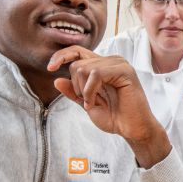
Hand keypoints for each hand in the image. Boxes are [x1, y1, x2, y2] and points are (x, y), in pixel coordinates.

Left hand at [48, 47, 171, 167]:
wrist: (132, 130)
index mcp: (102, 66)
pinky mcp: (125, 71)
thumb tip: (56, 80)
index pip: (77, 51)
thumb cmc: (115, 118)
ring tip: (93, 103)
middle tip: (87, 101)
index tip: (50, 68)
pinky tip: (94, 102)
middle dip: (76, 85)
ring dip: (83, 90)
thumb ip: (73, 92)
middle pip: (77, 63)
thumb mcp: (87, 104)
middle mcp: (111, 61)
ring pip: (85, 67)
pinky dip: (90, 90)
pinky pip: (96, 73)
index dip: (61, 56)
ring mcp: (119, 64)